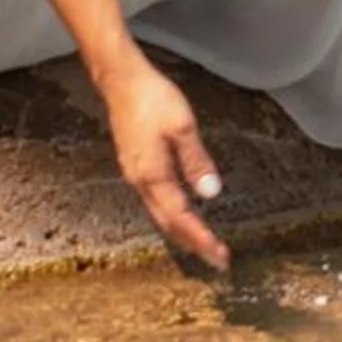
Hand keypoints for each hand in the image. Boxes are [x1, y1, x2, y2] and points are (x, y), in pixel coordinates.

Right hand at [100, 54, 229, 271]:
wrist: (120, 82)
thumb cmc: (151, 99)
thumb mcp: (182, 126)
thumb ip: (196, 161)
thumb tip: (210, 192)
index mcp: (153, 175)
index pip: (181, 217)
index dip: (201, 239)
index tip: (220, 257)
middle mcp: (141, 181)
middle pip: (169, 223)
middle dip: (193, 243)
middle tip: (216, 259)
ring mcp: (136, 175)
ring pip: (161, 213)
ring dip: (183, 231)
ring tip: (203, 243)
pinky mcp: (135, 165)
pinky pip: (155, 200)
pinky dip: (172, 214)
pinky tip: (182, 213)